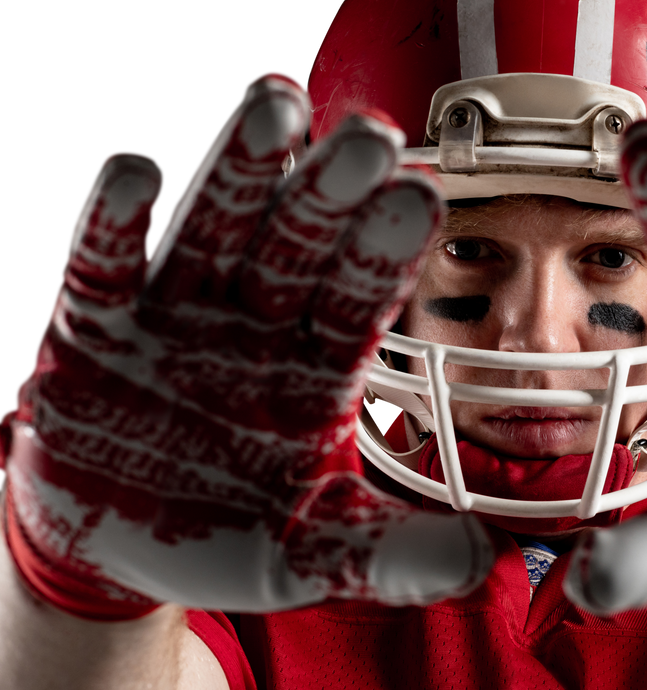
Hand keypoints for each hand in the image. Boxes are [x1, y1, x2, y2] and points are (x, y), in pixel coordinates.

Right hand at [1, 71, 490, 613]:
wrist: (117, 544)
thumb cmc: (227, 537)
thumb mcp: (313, 556)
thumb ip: (391, 555)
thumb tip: (482, 560)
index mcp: (317, 366)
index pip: (360, 298)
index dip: (387, 252)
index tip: (421, 200)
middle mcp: (256, 323)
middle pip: (299, 245)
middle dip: (330, 193)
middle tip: (370, 138)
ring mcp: (176, 314)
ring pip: (213, 230)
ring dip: (240, 172)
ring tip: (273, 104)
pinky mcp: (95, 324)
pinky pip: (103, 266)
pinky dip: (114, 222)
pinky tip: (135, 171)